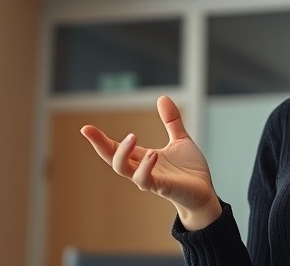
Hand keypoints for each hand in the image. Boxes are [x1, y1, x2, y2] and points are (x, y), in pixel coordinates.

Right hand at [80, 95, 221, 230]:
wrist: (204, 192)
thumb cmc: (189, 170)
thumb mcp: (180, 139)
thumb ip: (171, 120)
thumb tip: (162, 97)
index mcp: (142, 158)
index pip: (115, 148)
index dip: (99, 139)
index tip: (85, 128)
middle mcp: (140, 169)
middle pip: (112, 159)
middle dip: (99, 145)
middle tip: (89, 130)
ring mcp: (149, 180)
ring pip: (124, 170)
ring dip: (124, 153)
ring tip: (132, 136)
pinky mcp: (161, 188)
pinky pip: (146, 179)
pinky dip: (146, 166)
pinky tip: (152, 153)